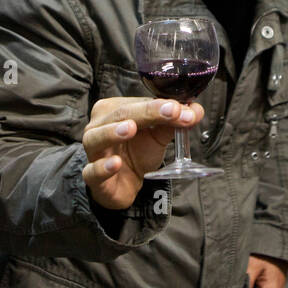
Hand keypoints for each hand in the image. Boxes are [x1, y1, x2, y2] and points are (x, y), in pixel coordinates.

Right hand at [81, 97, 204, 208]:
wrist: (124, 184)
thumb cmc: (137, 152)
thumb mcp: (158, 136)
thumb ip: (174, 122)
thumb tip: (195, 110)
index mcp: (114, 110)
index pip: (137, 102)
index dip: (159, 105)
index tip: (182, 108)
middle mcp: (99, 126)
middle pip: (119, 114)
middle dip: (146, 112)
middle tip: (170, 112)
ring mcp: (93, 151)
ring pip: (96, 138)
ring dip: (112, 132)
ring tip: (130, 129)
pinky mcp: (92, 176)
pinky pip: (93, 170)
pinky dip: (104, 167)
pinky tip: (116, 163)